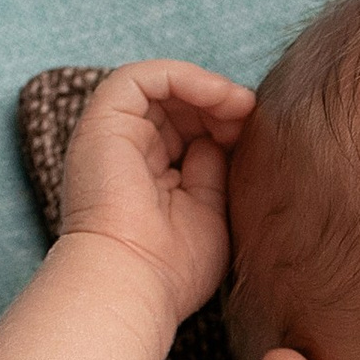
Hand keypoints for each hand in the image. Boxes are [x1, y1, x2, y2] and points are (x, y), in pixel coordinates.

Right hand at [57, 60, 255, 331]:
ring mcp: (112, 135)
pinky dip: (185, 77)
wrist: (133, 282)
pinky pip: (144, 76)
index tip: (257, 140)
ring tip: (241, 108)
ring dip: (209, 90)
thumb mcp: (210, 211)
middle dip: (221, 107)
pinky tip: (220, 97)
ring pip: (163, 87)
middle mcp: (126, 152)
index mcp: (147, 176)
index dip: (224, 126)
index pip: (189, 132)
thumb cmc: (173, 266)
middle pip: (179, 106)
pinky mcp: (102, 120)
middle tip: (253, 121)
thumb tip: (224, 134)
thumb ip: (215, 170)